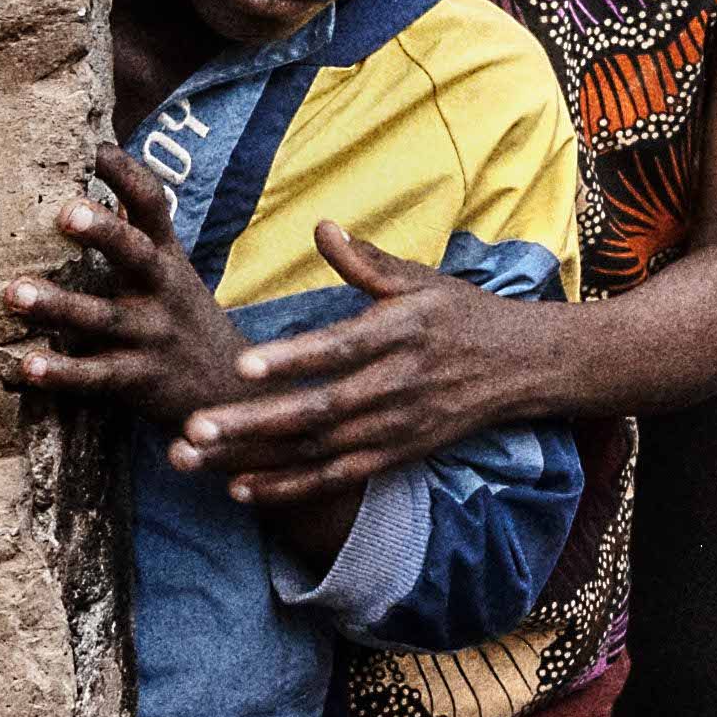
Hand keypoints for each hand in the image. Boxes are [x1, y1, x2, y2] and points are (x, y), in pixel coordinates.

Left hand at [3, 153, 245, 440]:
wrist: (232, 390)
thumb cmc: (182, 317)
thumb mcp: (171, 270)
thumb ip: (137, 231)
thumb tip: (100, 167)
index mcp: (168, 257)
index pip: (153, 206)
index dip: (128, 176)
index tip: (97, 148)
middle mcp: (162, 290)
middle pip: (134, 254)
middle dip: (104, 232)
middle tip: (66, 211)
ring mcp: (152, 335)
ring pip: (102, 317)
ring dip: (58, 306)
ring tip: (14, 293)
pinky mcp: (139, 379)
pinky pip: (96, 375)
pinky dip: (62, 371)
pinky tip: (28, 365)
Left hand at [187, 223, 546, 505]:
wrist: (524, 367)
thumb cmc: (462, 315)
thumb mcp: (421, 280)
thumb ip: (365, 262)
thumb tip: (321, 227)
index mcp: (398, 334)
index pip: (338, 350)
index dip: (291, 360)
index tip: (244, 366)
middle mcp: (394, 388)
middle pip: (315, 411)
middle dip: (250, 422)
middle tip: (193, 428)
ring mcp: (394, 430)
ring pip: (313, 451)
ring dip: (252, 459)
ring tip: (192, 459)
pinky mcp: (394, 457)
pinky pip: (333, 479)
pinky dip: (287, 488)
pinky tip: (238, 490)